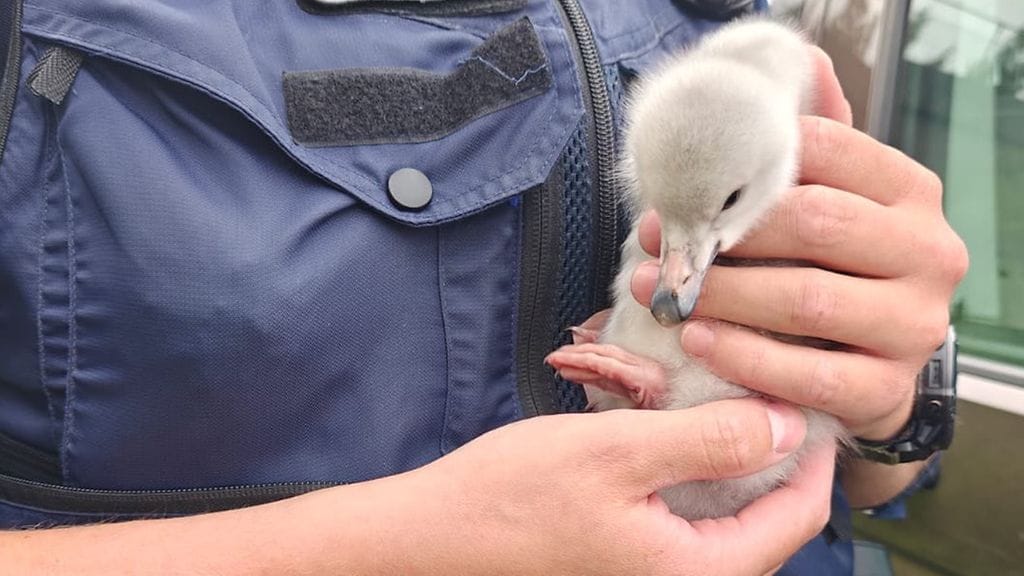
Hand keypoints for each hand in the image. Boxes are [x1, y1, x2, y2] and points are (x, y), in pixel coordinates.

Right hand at [397, 400, 833, 575]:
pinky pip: (689, 523)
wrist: (434, 536)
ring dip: (736, 466)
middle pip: (767, 523)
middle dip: (777, 459)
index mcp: (694, 572)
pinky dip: (698, 479)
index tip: (809, 397)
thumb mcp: (617, 453)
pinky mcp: (629, 560)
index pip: (795, 519)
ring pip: (729, 522)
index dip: (812, 456)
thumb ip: (707, 442)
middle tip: (769, 393)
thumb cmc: (514, 496)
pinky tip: (679, 439)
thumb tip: (786, 426)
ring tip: (730, 407)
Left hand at [628, 48, 967, 439]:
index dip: (745, 166)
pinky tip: (698, 341)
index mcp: (910, 193)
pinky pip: (810, 374)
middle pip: (816, 223)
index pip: (828, 151)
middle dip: (724, 233)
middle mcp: (928, 252)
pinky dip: (744, 356)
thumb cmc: (828, 270)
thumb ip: (808, 151)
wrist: (866, 362)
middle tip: (659, 243)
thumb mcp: (824, 203)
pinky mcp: (888, 388)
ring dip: (722, 295)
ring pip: (808, 299)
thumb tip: (801, 66)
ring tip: (665, 295)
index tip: (679, 190)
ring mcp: (915, 324)